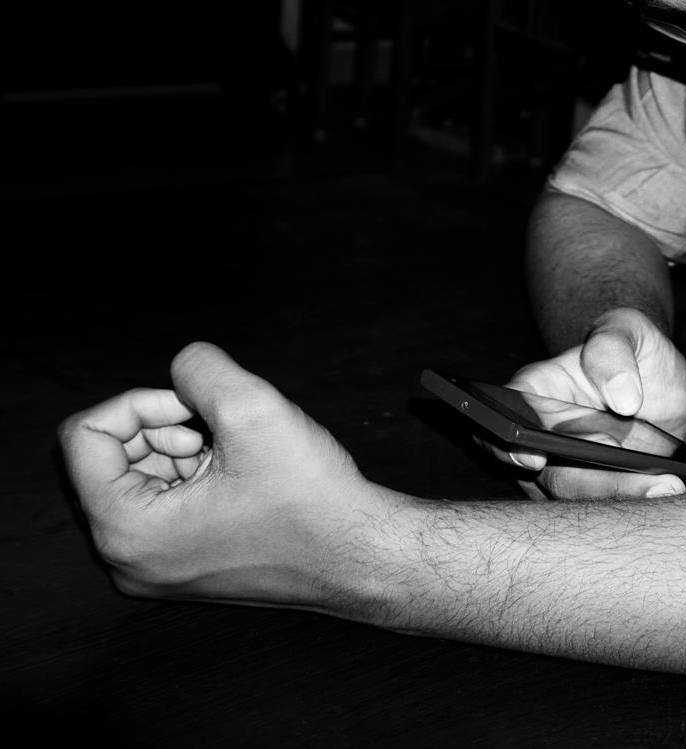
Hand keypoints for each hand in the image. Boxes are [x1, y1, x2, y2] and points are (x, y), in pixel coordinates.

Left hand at [59, 342, 387, 612]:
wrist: (356, 554)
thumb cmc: (309, 496)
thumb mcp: (253, 409)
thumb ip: (200, 370)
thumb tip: (183, 365)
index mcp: (126, 530)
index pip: (83, 436)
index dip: (140, 402)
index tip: (198, 407)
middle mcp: (126, 558)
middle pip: (107, 455)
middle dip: (163, 423)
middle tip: (222, 426)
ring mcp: (153, 565)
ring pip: (138, 473)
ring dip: (182, 443)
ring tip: (236, 449)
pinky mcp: (181, 563)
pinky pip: (162, 499)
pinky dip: (195, 469)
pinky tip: (242, 470)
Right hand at [506, 308, 685, 500]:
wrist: (658, 380)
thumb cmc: (632, 348)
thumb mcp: (628, 329)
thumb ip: (615, 349)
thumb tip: (622, 397)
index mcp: (537, 392)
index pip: (507, 418)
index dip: (510, 442)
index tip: (536, 457)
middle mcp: (545, 438)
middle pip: (552, 474)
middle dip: (598, 486)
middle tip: (653, 483)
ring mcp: (572, 470)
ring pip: (581, 502)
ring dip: (624, 502)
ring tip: (671, 487)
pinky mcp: (603, 492)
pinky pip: (609, 512)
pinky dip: (637, 510)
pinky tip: (673, 495)